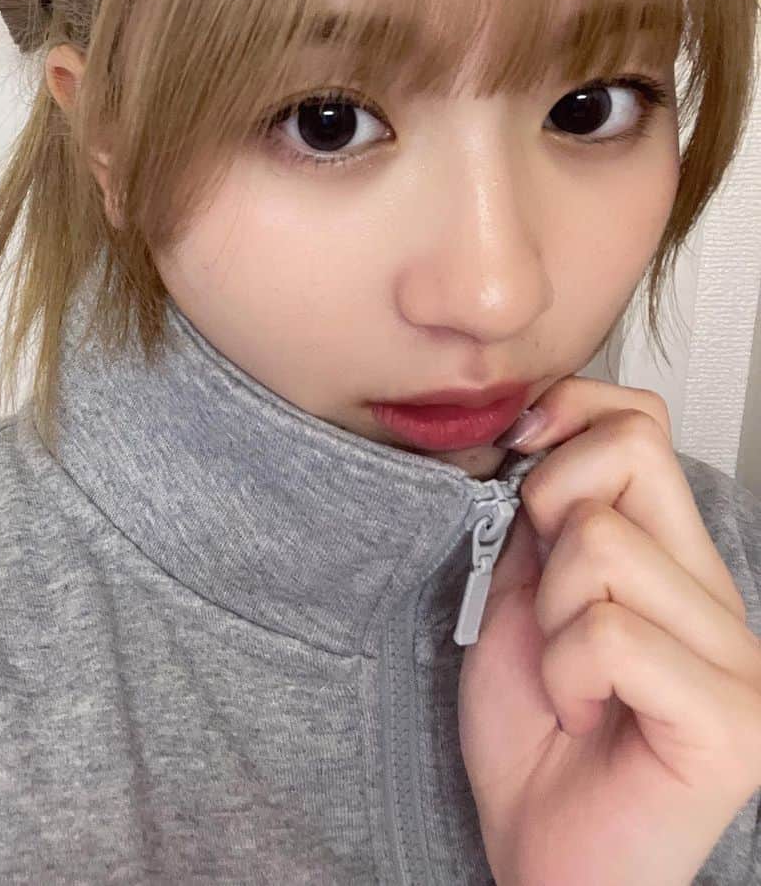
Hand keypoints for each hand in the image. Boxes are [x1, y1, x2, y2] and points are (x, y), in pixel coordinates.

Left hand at [457, 375, 760, 885]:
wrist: (540, 855)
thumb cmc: (533, 735)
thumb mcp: (524, 595)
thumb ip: (542, 517)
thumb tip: (537, 427)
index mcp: (672, 560)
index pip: (640, 420)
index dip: (569, 416)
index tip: (520, 460)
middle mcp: (718, 597)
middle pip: (629, 454)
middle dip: (550, 510)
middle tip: (548, 599)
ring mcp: (737, 660)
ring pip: (602, 545)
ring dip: (550, 618)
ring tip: (568, 678)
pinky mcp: (730, 722)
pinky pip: (611, 633)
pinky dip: (565, 673)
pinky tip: (581, 714)